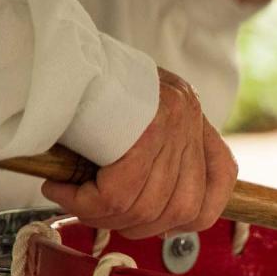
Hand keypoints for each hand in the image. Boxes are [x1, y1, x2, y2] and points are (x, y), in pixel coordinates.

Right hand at [41, 67, 237, 238]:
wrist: (54, 50)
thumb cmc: (82, 85)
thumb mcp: (130, 111)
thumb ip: (150, 154)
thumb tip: (147, 215)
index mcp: (191, 112)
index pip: (222, 177)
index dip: (193, 213)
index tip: (160, 221)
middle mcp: (188, 117)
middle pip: (182, 208)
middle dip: (136, 225)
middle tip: (98, 214)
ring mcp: (172, 121)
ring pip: (148, 207)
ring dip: (105, 217)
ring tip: (74, 200)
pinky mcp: (146, 128)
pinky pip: (118, 194)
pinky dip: (87, 204)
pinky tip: (62, 191)